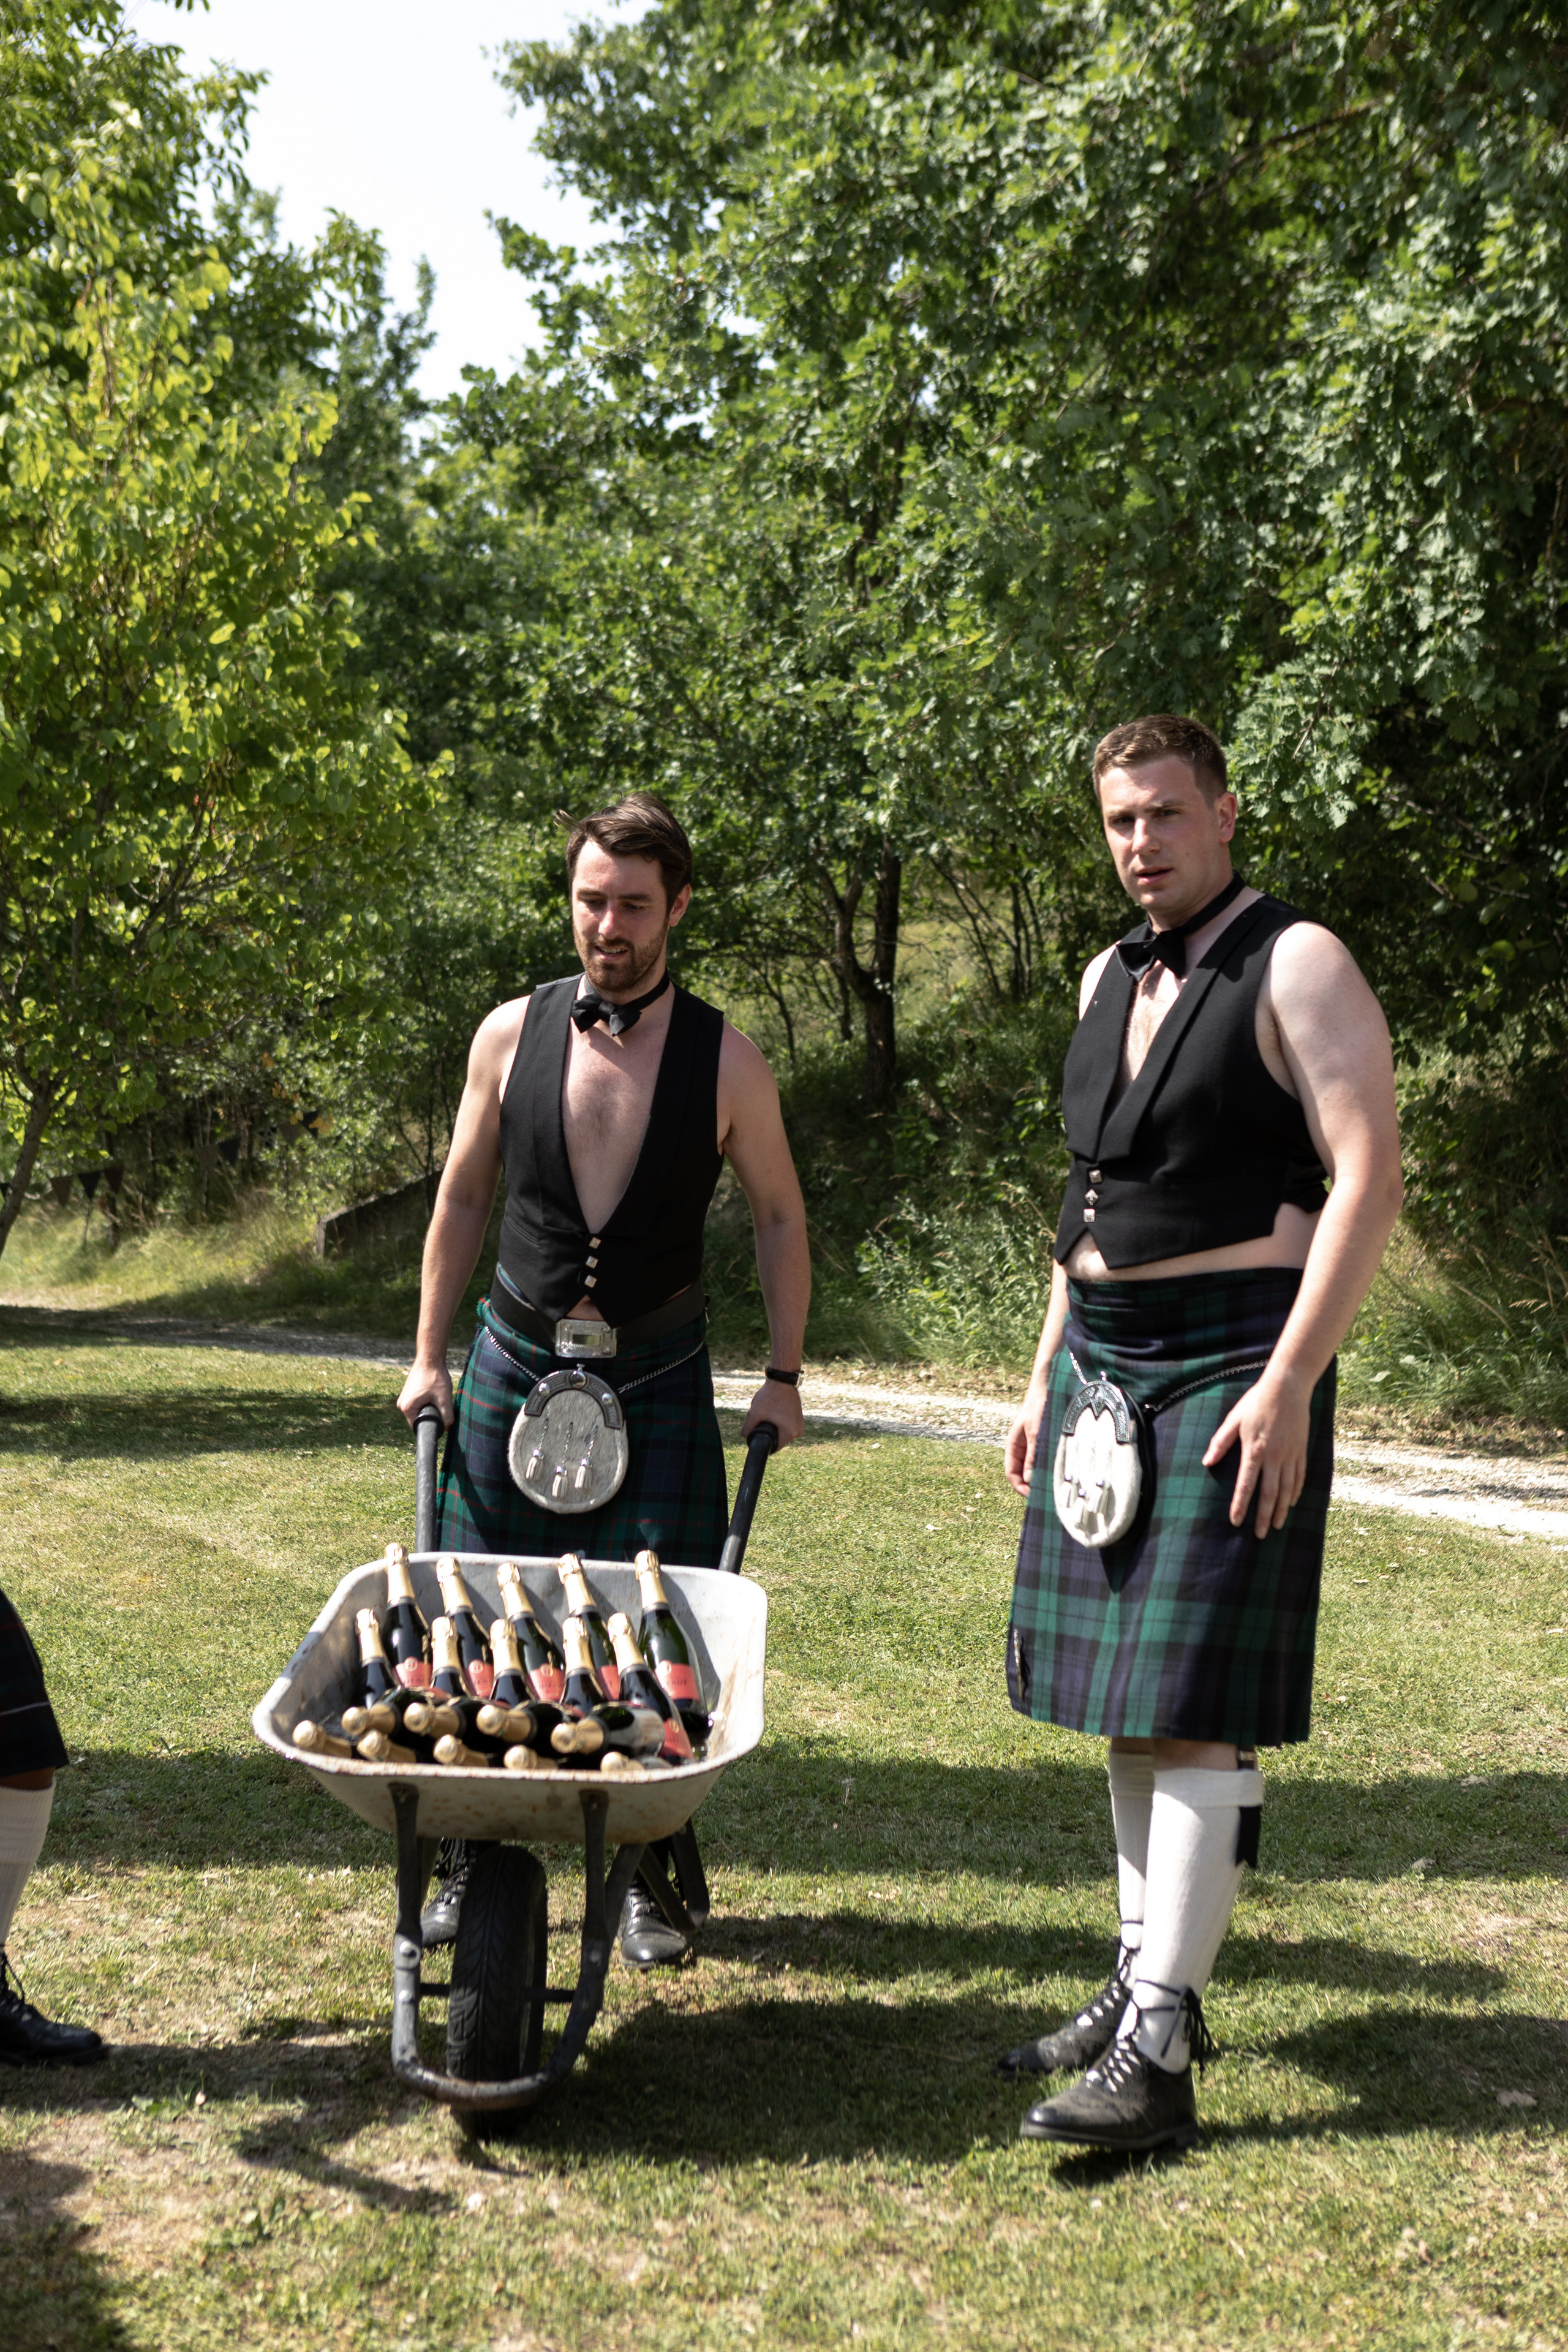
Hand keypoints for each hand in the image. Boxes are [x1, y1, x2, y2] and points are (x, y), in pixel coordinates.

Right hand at [397, 1357, 454, 1429]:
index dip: (431, 1426)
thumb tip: (448, 1428)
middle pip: (418, 1419)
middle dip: (430, 1416)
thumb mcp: (444, 1399)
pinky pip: (417, 1404)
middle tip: (440, 1405)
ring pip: (419, 1411)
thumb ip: (447, 1416)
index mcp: (407, 1408)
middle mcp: (401, 1404)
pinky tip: (433, 1394)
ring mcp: (403, 1398)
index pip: (418, 1427)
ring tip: (437, 1397)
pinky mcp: (408, 1393)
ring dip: (429, 1408)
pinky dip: (426, 1402)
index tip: (440, 1419)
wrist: (430, 1358)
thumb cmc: (436, 1377)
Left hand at [742, 1376, 803, 1447]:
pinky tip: (774, 1410)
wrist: (782, 1380)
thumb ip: (747, 1429)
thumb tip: (746, 1438)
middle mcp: (798, 1431)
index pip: (773, 1447)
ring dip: (773, 1426)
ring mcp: (800, 1424)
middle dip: (768, 1431)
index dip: (763, 1441)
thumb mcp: (754, 1413)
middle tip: (763, 1417)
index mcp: (790, 1433)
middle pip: (778, 1440)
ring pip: (781, 1432)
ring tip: (770, 1411)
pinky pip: (786, 1425)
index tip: (758, 1430)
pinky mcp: (799, 1418)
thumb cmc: (769, 1396)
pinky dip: (779, 1421)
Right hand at [1005, 1385, 1047, 1497]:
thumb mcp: (1036, 1432)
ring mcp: (1033, 1447)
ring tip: (1055, 1487)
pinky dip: (1050, 1469)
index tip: (1032, 1496)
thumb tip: (1030, 1480)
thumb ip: (1033, 1456)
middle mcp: (1022, 1449)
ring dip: (1042, 1478)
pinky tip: (1060, 1473)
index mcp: (1013, 1446)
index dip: (1019, 1487)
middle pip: (1023, 1474)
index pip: (1011, 1473)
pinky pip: (1045, 1461)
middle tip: (1046, 1495)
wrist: (1049, 1389)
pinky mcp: (1045, 1445)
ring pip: (1035, 1469)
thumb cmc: (1039, 1408)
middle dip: (1032, 1486)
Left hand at [1202, 1368, 1309, 1535]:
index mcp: (1254, 1450)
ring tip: (1276, 1526)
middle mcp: (1275, 1457)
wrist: (1288, 1387)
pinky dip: (1295, 1493)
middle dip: (1263, 1517)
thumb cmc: (1257, 1402)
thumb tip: (1207, 1462)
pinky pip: (1300, 1477)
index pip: (1246, 1485)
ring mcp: (1291, 1455)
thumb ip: (1220, 1442)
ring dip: (1281, 1510)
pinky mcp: (1301, 1451)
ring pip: (1287, 1490)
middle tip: (1260, 1536)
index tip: (1236, 1522)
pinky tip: (1291, 1503)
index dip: (1240, 1505)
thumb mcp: (1234, 1419)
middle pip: (1269, 1494)